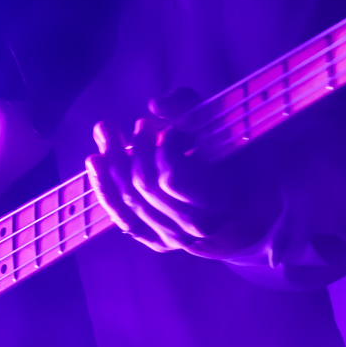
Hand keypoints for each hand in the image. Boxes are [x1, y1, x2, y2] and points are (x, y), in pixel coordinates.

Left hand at [85, 88, 281, 257]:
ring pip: (129, 201)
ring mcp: (175, 238)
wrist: (249, 206)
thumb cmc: (238, 160)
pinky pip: (122, 219)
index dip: (164, 148)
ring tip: (105, 131)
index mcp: (220, 199)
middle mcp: (196, 226)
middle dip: (133, 147)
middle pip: (144, 186)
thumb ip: (194, 109)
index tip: (171, 129)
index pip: (172, 179)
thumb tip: (156, 104)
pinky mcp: (157, 242)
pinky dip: (104, 190)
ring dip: (111, 162)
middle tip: (135, 122)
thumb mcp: (227, 129)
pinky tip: (95, 163)